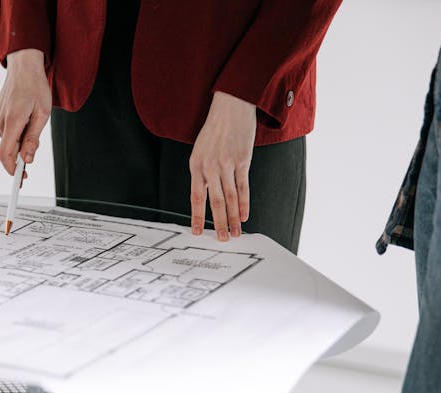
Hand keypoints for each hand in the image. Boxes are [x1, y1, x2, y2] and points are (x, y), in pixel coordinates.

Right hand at [0, 48, 51, 173]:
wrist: (23, 67)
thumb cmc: (36, 87)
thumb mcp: (43, 113)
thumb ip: (33, 138)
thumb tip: (28, 159)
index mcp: (12, 120)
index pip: (5, 154)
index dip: (12, 170)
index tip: (20, 179)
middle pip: (8, 150)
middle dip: (20, 156)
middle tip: (33, 154)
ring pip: (8, 143)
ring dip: (19, 142)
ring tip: (31, 123)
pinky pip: (5, 134)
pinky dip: (14, 134)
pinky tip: (23, 120)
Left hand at [189, 91, 256, 241]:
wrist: (231, 107)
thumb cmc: (215, 128)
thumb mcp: (200, 150)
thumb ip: (202, 172)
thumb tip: (206, 193)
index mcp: (196, 165)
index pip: (196, 197)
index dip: (197, 217)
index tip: (198, 232)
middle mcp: (210, 167)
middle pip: (214, 201)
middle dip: (219, 223)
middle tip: (222, 238)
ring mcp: (226, 164)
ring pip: (229, 197)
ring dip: (233, 217)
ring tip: (236, 232)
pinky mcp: (242, 161)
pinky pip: (243, 186)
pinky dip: (244, 203)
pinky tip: (244, 215)